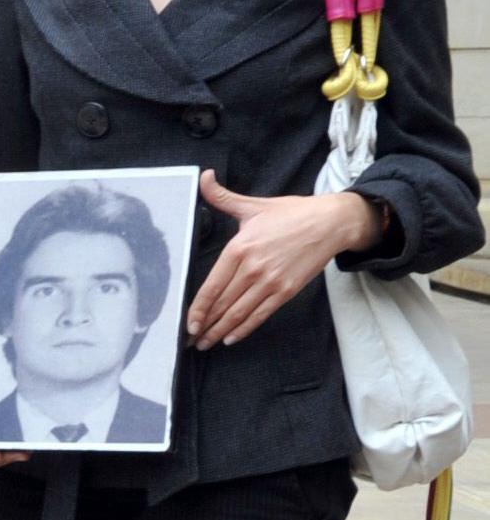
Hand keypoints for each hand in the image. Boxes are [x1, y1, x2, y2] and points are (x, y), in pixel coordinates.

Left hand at [186, 171, 380, 349]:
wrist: (332, 222)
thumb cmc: (291, 213)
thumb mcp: (253, 205)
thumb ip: (222, 197)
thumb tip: (203, 176)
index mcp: (239, 248)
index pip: (212, 285)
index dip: (198, 308)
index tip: (188, 323)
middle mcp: (253, 268)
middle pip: (223, 303)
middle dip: (205, 325)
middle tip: (190, 340)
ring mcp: (271, 281)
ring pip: (240, 312)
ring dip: (221, 331)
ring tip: (206, 344)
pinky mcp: (287, 290)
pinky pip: (261, 314)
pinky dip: (245, 328)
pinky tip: (231, 338)